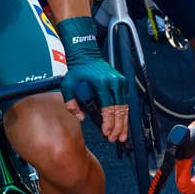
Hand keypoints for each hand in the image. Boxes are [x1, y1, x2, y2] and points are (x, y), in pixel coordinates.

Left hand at [54, 17, 128, 142]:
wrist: (86, 55)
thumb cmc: (78, 70)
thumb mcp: (68, 86)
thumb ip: (71, 104)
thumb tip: (82, 117)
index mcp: (102, 83)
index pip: (109, 108)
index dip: (108, 123)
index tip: (106, 132)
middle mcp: (114, 83)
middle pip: (120, 110)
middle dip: (118, 127)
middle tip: (115, 138)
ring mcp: (120, 82)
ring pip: (125, 108)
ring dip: (124, 123)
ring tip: (122, 136)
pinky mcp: (122, 83)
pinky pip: (125, 102)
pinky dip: (124, 115)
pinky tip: (122, 125)